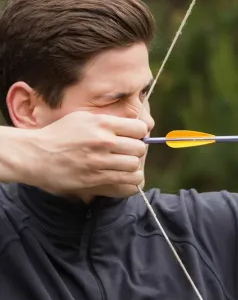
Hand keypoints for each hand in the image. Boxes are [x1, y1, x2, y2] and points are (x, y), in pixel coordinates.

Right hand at [17, 112, 147, 196]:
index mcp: (101, 123)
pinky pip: (127, 179)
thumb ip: (108, 122)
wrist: (35, 154)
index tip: (132, 137)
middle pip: (140, 148)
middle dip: (136, 150)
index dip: (139, 134)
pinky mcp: (96, 177)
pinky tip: (123, 175)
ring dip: (132, 165)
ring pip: (135, 165)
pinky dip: (129, 178)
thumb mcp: (83, 119)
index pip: (140, 128)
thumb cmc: (59, 135)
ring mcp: (100, 160)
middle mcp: (103, 141)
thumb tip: (134, 126)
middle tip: (127, 152)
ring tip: (124, 164)